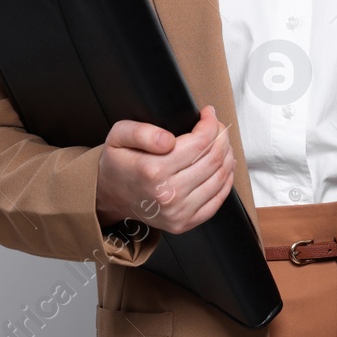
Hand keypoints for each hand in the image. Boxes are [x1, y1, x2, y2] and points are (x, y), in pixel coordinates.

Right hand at [95, 105, 234, 233]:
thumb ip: (142, 132)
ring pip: (220, 177)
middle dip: (221, 137)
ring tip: (221, 143)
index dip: (210, 124)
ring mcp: (178, 212)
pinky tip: (223, 167)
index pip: (200, 142)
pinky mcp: (184, 223)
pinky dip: (226, 180)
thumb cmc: (118, 164)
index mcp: (152, 170)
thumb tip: (168, 140)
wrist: (109, 196)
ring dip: (227, 156)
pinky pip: (218, 200)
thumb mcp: (119, 136)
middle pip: (214, 159)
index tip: (208, 113)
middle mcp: (167, 194)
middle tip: (217, 127)